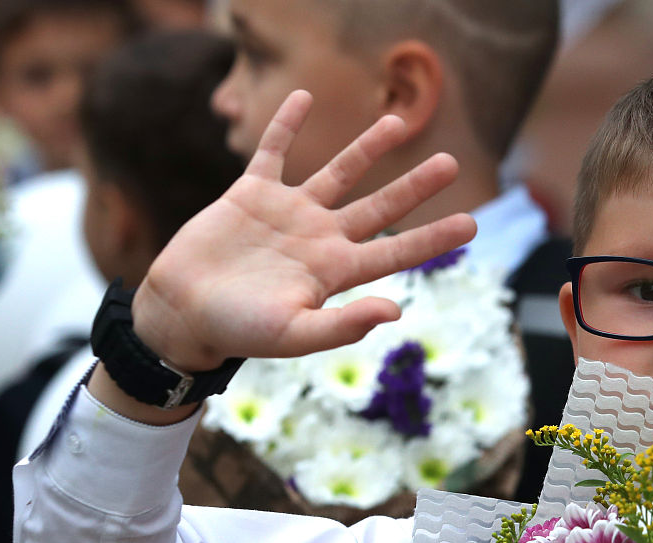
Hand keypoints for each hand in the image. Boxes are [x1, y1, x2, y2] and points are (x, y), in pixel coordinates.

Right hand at [131, 90, 476, 371]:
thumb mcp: (293, 335)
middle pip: (379, 207)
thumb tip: (395, 311)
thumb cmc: (238, 332)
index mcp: (336, 271)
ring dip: (366, 147)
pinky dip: (285, 125)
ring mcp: (288, 213)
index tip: (472, 224)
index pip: (397, 253)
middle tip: (449, 162)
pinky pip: (272, 152)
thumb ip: (343, 326)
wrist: (181, 312)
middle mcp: (320, 238)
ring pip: (336, 172)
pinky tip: (301, 97)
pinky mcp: (250, 194)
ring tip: (396, 121)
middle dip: (414, 185)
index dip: (434, 238)